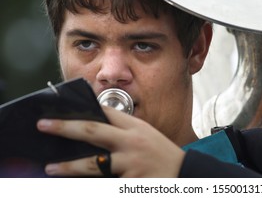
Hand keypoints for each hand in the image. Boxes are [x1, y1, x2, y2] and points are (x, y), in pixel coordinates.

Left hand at [36, 106, 184, 176]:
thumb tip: (95, 127)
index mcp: (136, 127)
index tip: (62, 108)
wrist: (185, 175)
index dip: (84, 108)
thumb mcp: (146, 135)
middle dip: (66, 127)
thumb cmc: (162, 154)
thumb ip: (124, 131)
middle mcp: (132, 142)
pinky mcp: (130, 184)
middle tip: (44, 125)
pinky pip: (105, 185)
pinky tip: (75, 186)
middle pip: (93, 131)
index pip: (106, 112)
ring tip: (51, 167)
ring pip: (93, 164)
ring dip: (69, 166)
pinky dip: (89, 185)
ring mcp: (131, 164)